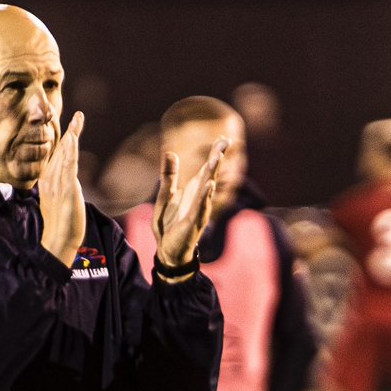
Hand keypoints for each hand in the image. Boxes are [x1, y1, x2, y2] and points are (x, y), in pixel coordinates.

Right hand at [39, 111, 85, 266]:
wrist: (59, 240)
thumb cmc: (61, 224)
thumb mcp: (59, 201)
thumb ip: (61, 187)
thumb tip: (67, 178)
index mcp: (48, 180)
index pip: (57, 155)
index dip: (65, 139)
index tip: (73, 125)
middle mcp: (51, 179)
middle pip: (61, 151)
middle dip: (70, 132)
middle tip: (79, 115)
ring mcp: (57, 183)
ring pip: (64, 155)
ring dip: (72, 137)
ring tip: (78, 121)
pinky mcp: (65, 190)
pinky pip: (67, 167)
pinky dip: (70, 152)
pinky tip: (73, 140)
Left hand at [153, 137, 227, 267]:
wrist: (167, 251)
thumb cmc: (169, 224)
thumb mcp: (164, 196)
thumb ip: (168, 176)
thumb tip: (169, 152)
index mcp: (194, 191)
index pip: (207, 169)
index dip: (215, 154)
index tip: (224, 139)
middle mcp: (200, 199)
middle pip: (211, 174)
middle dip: (217, 158)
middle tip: (225, 142)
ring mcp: (199, 210)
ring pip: (208, 189)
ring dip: (213, 173)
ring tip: (217, 157)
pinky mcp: (194, 223)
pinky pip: (200, 207)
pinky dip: (205, 196)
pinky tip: (209, 185)